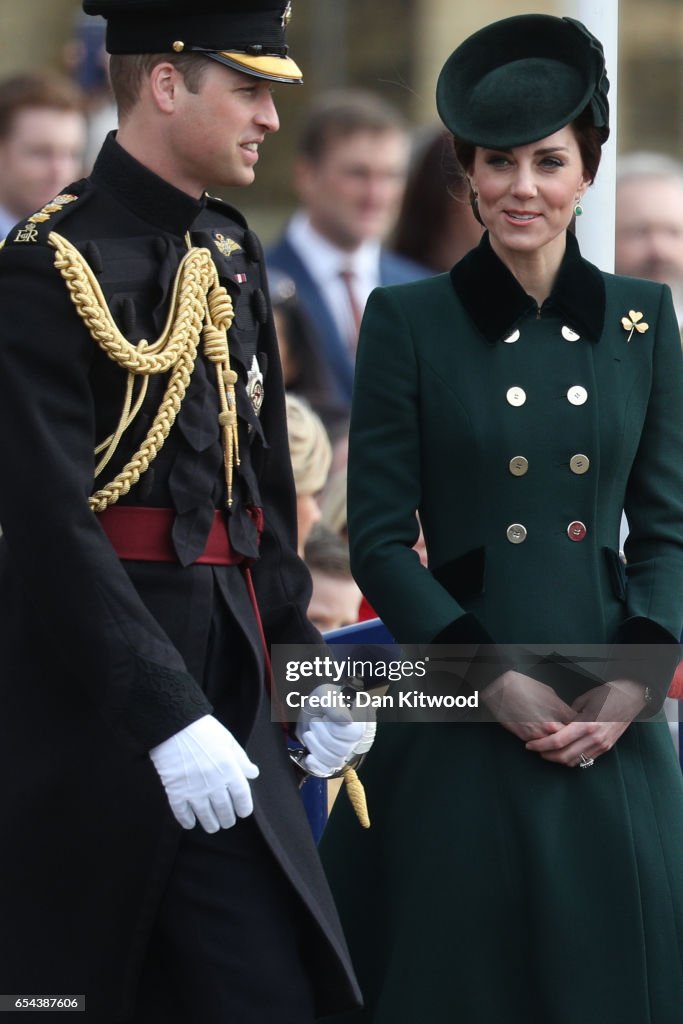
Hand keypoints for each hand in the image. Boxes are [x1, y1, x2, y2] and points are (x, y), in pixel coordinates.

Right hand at [149, 714, 258, 832]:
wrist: (175, 726)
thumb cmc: (204, 730)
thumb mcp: (228, 740)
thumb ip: (241, 759)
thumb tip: (254, 773)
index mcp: (230, 770)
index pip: (242, 797)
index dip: (244, 808)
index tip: (243, 812)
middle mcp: (214, 784)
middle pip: (224, 810)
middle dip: (227, 819)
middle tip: (227, 822)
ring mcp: (194, 790)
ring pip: (205, 816)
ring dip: (210, 824)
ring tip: (213, 826)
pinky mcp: (176, 791)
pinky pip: (182, 812)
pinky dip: (187, 820)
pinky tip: (190, 824)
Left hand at [295, 683, 365, 776]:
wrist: (310, 708)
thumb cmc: (322, 698)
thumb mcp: (325, 694)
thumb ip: (334, 706)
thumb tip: (347, 721)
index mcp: (358, 721)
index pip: (355, 735)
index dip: (337, 730)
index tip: (325, 717)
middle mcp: (353, 739)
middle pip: (343, 750)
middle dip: (323, 737)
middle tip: (315, 722)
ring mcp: (342, 750)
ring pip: (334, 761)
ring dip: (316, 747)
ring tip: (309, 733)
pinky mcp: (329, 758)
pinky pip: (327, 771)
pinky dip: (316, 766)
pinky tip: (309, 757)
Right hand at [483, 670, 575, 742]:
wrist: (502, 689)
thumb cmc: (524, 687)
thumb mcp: (550, 693)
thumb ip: (562, 707)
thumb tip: (569, 716)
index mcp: (559, 712)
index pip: (577, 727)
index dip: (579, 729)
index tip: (579, 729)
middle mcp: (550, 725)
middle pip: (567, 741)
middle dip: (570, 740)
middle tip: (572, 740)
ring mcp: (537, 733)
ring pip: (553, 748)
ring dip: (556, 746)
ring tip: (558, 743)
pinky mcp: (525, 737)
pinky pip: (539, 747)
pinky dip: (542, 746)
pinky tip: (543, 742)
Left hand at [524, 681, 646, 765]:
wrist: (631, 698)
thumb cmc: (607, 695)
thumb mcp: (585, 700)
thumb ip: (569, 714)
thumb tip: (557, 724)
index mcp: (587, 724)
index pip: (558, 741)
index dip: (541, 745)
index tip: (530, 745)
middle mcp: (595, 738)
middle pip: (564, 755)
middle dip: (546, 755)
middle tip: (535, 750)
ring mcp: (602, 745)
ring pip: (574, 761)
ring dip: (558, 759)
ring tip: (546, 752)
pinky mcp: (606, 748)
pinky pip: (585, 760)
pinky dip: (571, 759)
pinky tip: (563, 752)